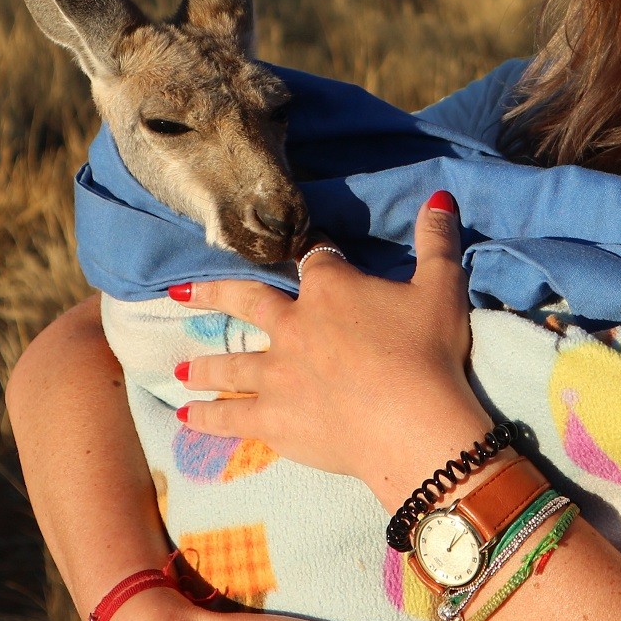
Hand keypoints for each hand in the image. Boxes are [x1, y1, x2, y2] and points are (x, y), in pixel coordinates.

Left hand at [177, 191, 494, 505]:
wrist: (414, 424)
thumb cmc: (429, 351)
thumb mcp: (441, 287)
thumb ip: (437, 241)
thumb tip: (439, 197)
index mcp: (329, 289)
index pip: (314, 260)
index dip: (315, 253)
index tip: (309, 252)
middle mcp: (293, 326)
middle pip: (246, 302)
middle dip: (212, 295)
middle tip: (179, 294)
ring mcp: (277, 375)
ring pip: (230, 365)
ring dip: (205, 367)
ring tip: (182, 370)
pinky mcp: (274, 420)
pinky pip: (231, 418)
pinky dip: (206, 418)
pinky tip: (183, 418)